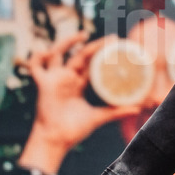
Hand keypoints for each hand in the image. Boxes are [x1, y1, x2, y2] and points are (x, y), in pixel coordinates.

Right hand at [22, 32, 140, 156]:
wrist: (57, 140)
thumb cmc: (74, 130)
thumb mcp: (98, 117)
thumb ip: (116, 112)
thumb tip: (139, 108)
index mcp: (78, 84)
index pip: (91, 64)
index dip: (102, 54)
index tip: (116, 46)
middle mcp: (66, 78)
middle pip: (80, 55)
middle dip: (94, 46)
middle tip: (110, 39)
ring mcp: (54, 79)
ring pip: (58, 53)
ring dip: (67, 41)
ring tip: (83, 34)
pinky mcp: (43, 84)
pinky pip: (35, 67)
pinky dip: (36, 57)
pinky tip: (45, 50)